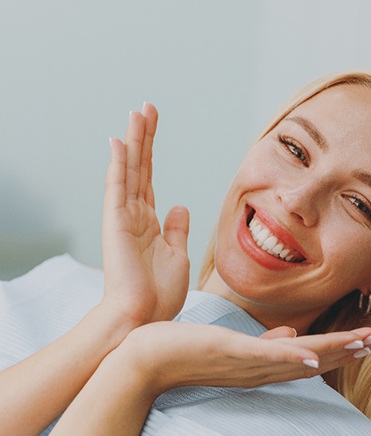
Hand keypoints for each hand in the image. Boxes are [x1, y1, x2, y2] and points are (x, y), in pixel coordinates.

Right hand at [101, 103, 189, 325]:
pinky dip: (119, 164)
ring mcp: (124, 218)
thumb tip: (180, 205)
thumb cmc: (160, 294)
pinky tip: (120, 140)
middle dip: (145, 138)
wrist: (144, 319)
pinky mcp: (116, 224)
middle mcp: (135, 216)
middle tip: (147, 108)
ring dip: (134, 142)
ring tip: (138, 112)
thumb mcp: (177, 255)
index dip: (152, 154)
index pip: (150, 180)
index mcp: (151, 224)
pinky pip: (117, 188)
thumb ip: (177, 229)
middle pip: (141, 168)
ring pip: (130, 171)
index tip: (154, 127)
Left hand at [119, 322, 370, 396]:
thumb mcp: (231, 347)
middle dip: (344, 351)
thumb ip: (265, 344)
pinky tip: (314, 358)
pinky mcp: (228, 354)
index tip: (363, 342)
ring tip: (360, 342)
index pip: (307, 359)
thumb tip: (292, 334)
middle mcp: (258, 370)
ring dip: (331, 352)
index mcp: (260, 365)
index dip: (337, 351)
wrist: (144, 361)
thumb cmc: (186, 350)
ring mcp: (245, 364)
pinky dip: (290, 358)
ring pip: (297, 359)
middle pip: (311, 361)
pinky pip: (264, 357)